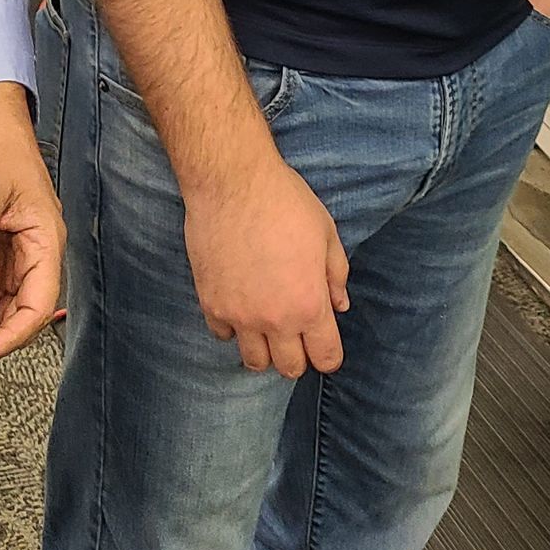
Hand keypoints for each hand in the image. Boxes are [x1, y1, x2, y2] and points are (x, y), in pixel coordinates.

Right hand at [184, 146, 348, 379]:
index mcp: (309, 304)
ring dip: (265, 348)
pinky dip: (233, 328)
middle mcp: (275, 319)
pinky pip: (223, 335)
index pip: (326, 358)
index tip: (324, 342)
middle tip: (295, 331)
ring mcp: (239, 315)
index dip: (329, 353)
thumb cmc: (285, 201)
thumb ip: (336, 275)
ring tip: (266, 324)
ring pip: (255, 361)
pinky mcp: (211, 303)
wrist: (232, 181)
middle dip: (298, 354)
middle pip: (290, 367)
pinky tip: (239, 304)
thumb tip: (339, 305)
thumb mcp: (326, 232)